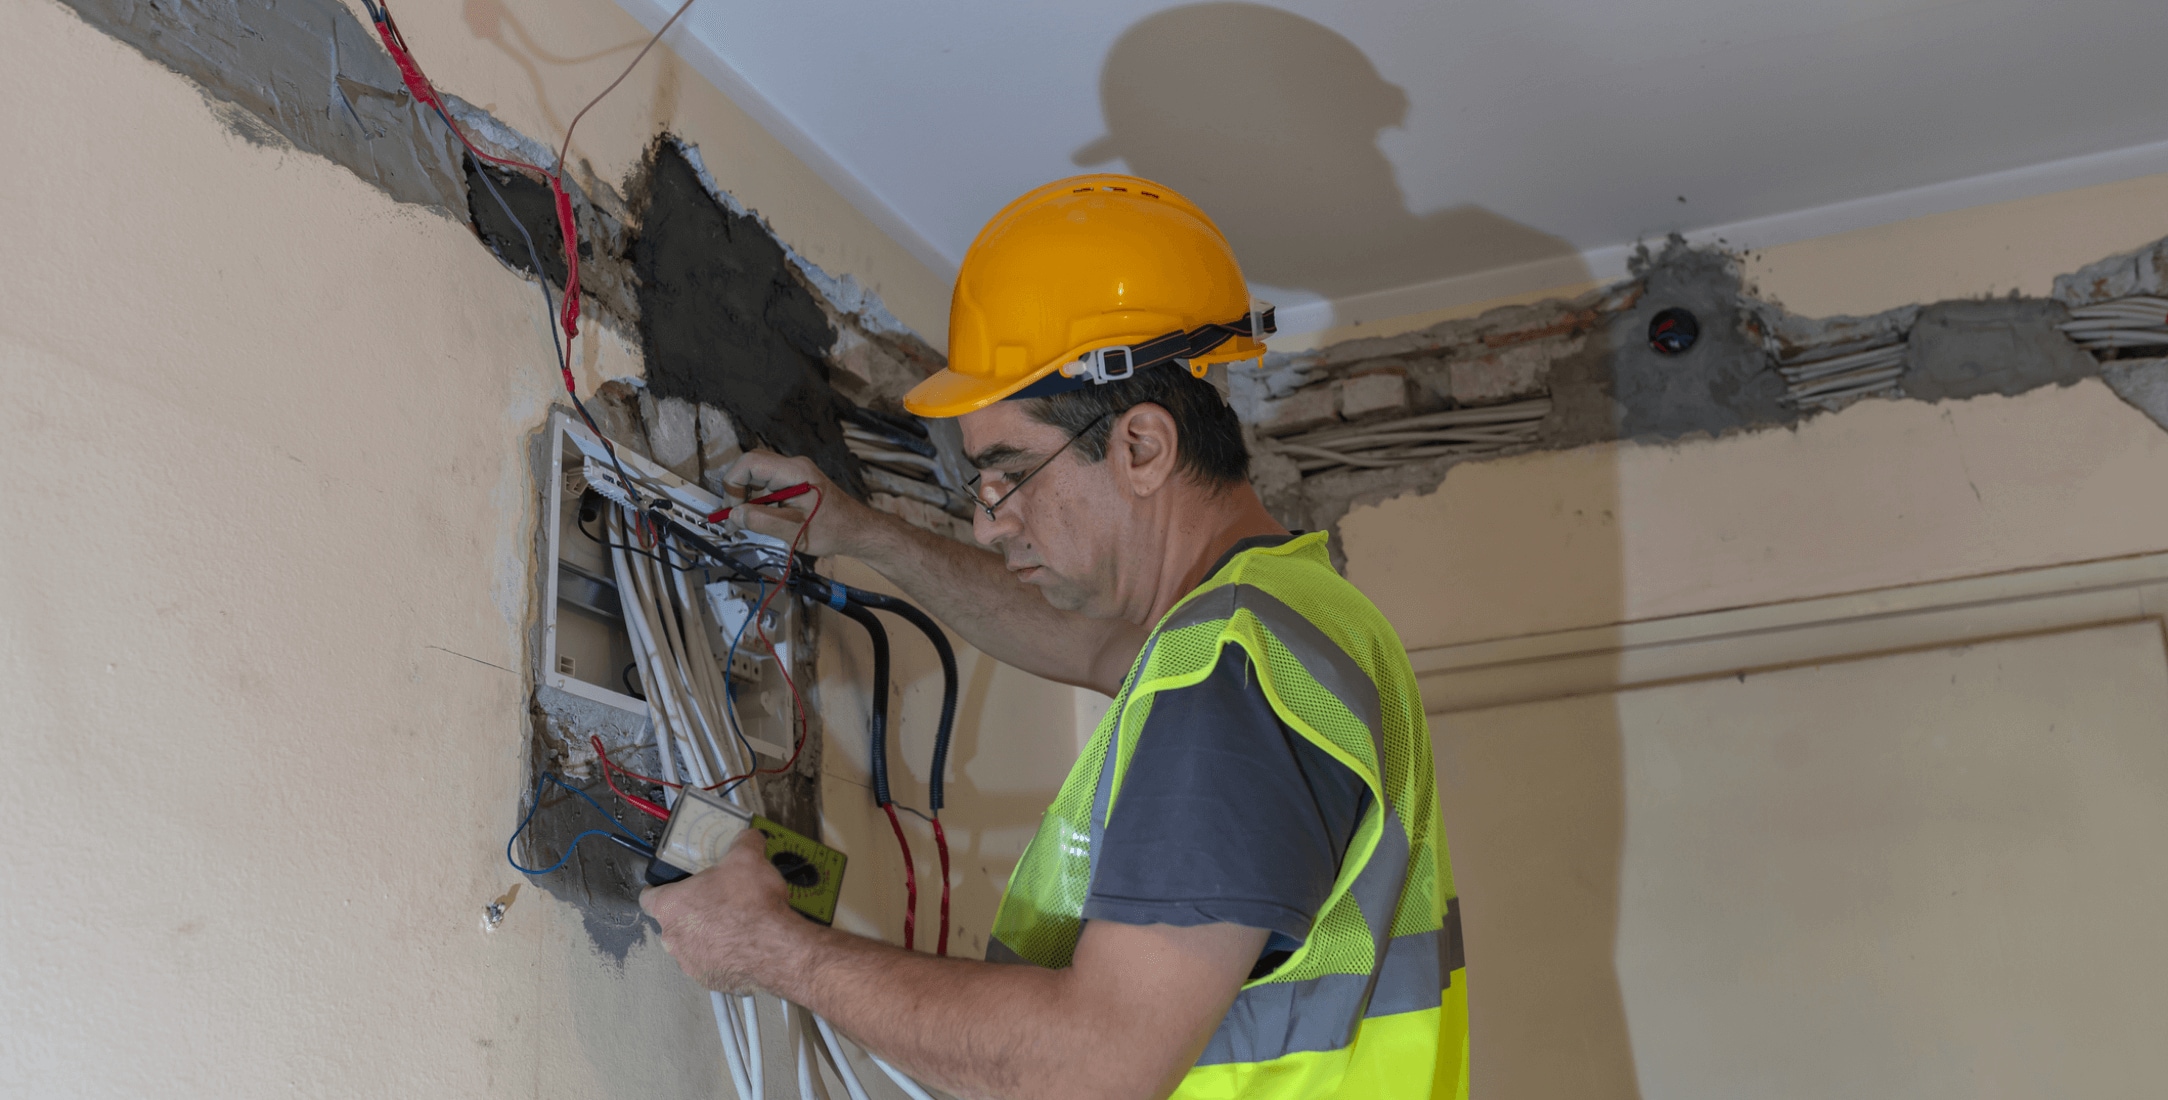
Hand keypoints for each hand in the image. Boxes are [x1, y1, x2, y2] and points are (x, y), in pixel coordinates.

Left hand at [639, 828, 799, 992]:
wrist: (775, 948)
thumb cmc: (751, 903)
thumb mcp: (748, 857)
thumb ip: (743, 842)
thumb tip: (749, 837)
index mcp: (671, 906)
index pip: (648, 897)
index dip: (659, 889)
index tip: (673, 887)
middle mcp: (672, 937)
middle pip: (674, 921)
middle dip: (692, 912)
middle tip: (717, 900)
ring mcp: (689, 962)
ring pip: (692, 945)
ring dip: (707, 936)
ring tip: (735, 924)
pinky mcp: (709, 980)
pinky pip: (711, 964)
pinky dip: (723, 956)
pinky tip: (744, 945)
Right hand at [719, 450, 888, 559]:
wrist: (856, 531)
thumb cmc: (831, 531)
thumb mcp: (793, 530)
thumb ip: (761, 521)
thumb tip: (733, 514)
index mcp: (794, 471)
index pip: (750, 462)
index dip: (734, 483)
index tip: (734, 510)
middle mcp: (793, 466)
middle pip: (752, 467)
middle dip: (738, 491)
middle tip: (735, 518)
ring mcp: (794, 474)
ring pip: (758, 478)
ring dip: (748, 499)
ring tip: (745, 524)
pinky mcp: (795, 483)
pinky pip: (768, 486)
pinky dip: (759, 502)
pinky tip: (760, 520)